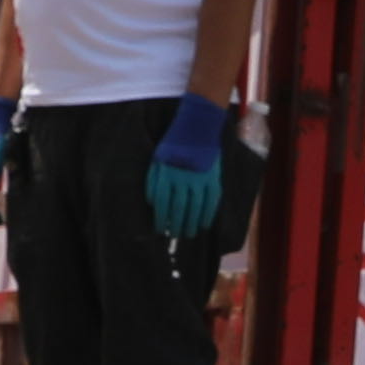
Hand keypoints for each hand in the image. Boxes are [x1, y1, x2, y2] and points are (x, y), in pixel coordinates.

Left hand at [146, 100, 232, 243]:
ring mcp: (199, 180)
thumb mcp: (157, 159)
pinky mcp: (213, 179)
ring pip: (195, 209)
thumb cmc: (174, 144)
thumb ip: (153, 181)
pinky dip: (208, 215)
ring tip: (189, 234)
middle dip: (176, 225)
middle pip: (179, 210)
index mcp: (167, 175)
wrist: (198, 128)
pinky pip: (211, 202)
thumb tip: (152, 203)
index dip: (161, 219)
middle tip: (175, 235)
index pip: (162, 204)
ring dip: (192, 224)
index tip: (160, 229)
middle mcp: (183, 180)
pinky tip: (205, 224)